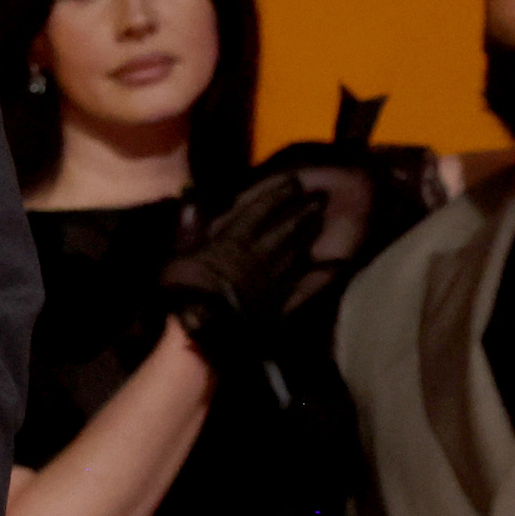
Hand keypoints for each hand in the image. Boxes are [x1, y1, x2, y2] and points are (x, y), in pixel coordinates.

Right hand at [156, 171, 330, 364]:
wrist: (204, 334)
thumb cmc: (183, 293)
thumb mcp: (177, 257)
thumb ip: (188, 229)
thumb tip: (193, 200)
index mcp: (233, 243)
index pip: (259, 212)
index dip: (278, 195)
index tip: (295, 181)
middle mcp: (258, 257)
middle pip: (286, 230)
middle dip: (303, 212)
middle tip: (321, 198)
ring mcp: (273, 281)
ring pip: (297, 252)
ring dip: (310, 235)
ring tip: (321, 221)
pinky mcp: (281, 304)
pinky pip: (306, 284)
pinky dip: (321, 273)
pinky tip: (336, 265)